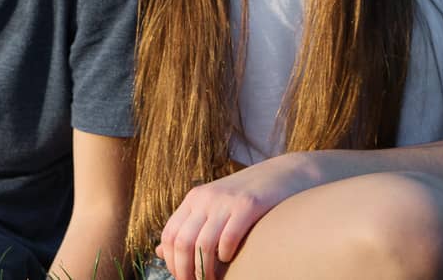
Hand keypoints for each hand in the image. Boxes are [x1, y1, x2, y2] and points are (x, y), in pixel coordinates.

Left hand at [157, 154, 321, 279]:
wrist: (283, 173)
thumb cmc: (247, 198)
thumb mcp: (212, 208)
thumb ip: (188, 228)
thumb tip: (159, 252)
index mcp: (193, 200)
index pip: (169, 235)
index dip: (172, 262)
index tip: (181, 278)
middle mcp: (204, 198)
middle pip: (182, 242)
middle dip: (184, 271)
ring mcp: (225, 201)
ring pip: (203, 244)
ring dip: (204, 271)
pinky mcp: (248, 205)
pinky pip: (229, 237)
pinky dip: (226, 255)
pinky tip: (230, 260)